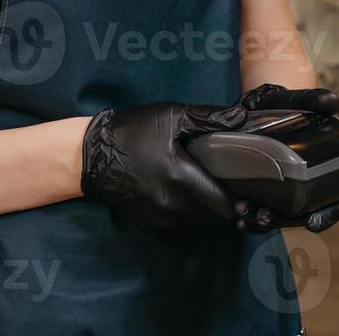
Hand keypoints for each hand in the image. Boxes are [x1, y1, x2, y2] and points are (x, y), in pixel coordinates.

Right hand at [80, 101, 247, 230]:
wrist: (89, 156)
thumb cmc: (131, 132)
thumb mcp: (170, 116)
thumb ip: (208, 118)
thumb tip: (242, 118)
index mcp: (182, 180)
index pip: (224, 205)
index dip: (241, 202)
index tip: (249, 192)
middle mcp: (174, 206)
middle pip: (214, 215)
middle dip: (226, 202)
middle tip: (232, 183)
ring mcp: (160, 217)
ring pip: (198, 219)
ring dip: (208, 206)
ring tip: (210, 183)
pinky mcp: (150, 221)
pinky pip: (179, 220)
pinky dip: (188, 209)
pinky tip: (185, 189)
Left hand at [231, 83, 338, 233]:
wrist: (262, 105)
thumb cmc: (286, 105)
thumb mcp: (298, 100)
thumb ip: (314, 100)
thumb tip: (332, 102)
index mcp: (323, 171)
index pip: (335, 202)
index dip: (328, 215)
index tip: (312, 223)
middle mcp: (305, 186)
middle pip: (301, 216)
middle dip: (283, 222)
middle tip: (265, 218)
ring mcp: (283, 191)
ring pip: (278, 218)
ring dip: (262, 223)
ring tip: (245, 217)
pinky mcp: (262, 190)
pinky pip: (259, 212)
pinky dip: (249, 218)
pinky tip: (237, 216)